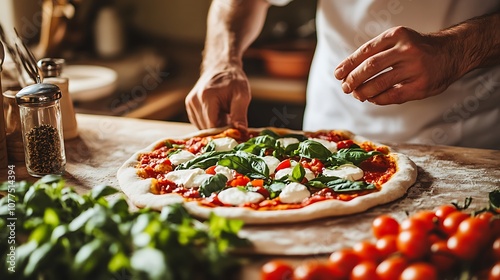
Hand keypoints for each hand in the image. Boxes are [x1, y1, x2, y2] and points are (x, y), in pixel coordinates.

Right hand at [185, 66, 250, 129]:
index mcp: (207, 97)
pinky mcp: (189, 106)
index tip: (234, 129)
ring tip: (224, 114)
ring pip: (202, 126)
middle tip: (231, 120)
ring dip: (214, 125)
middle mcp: (194, 100)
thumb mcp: (242, 96)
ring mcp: (190, 103)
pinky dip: (209, 122)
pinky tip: (217, 113)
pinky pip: (199, 122)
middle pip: (206, 127)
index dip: (224, 130)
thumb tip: (241, 131)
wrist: (221, 67)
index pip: (212, 125)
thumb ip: (240, 114)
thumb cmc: (233, 80)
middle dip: (220, 128)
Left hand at [334, 26, 454, 104]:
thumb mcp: (397, 41)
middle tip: (345, 87)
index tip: (337, 74)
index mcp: (396, 35)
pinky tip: (372, 98)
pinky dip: (378, 99)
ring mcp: (415, 68)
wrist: (451, 53)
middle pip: (370, 66)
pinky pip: (392, 95)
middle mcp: (406, 50)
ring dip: (363, 91)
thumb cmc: (416, 49)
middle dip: (353, 79)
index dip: (348, 64)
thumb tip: (347, 74)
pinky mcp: (421, 86)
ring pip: (380, 83)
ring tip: (357, 94)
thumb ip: (376, 53)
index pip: (365, 51)